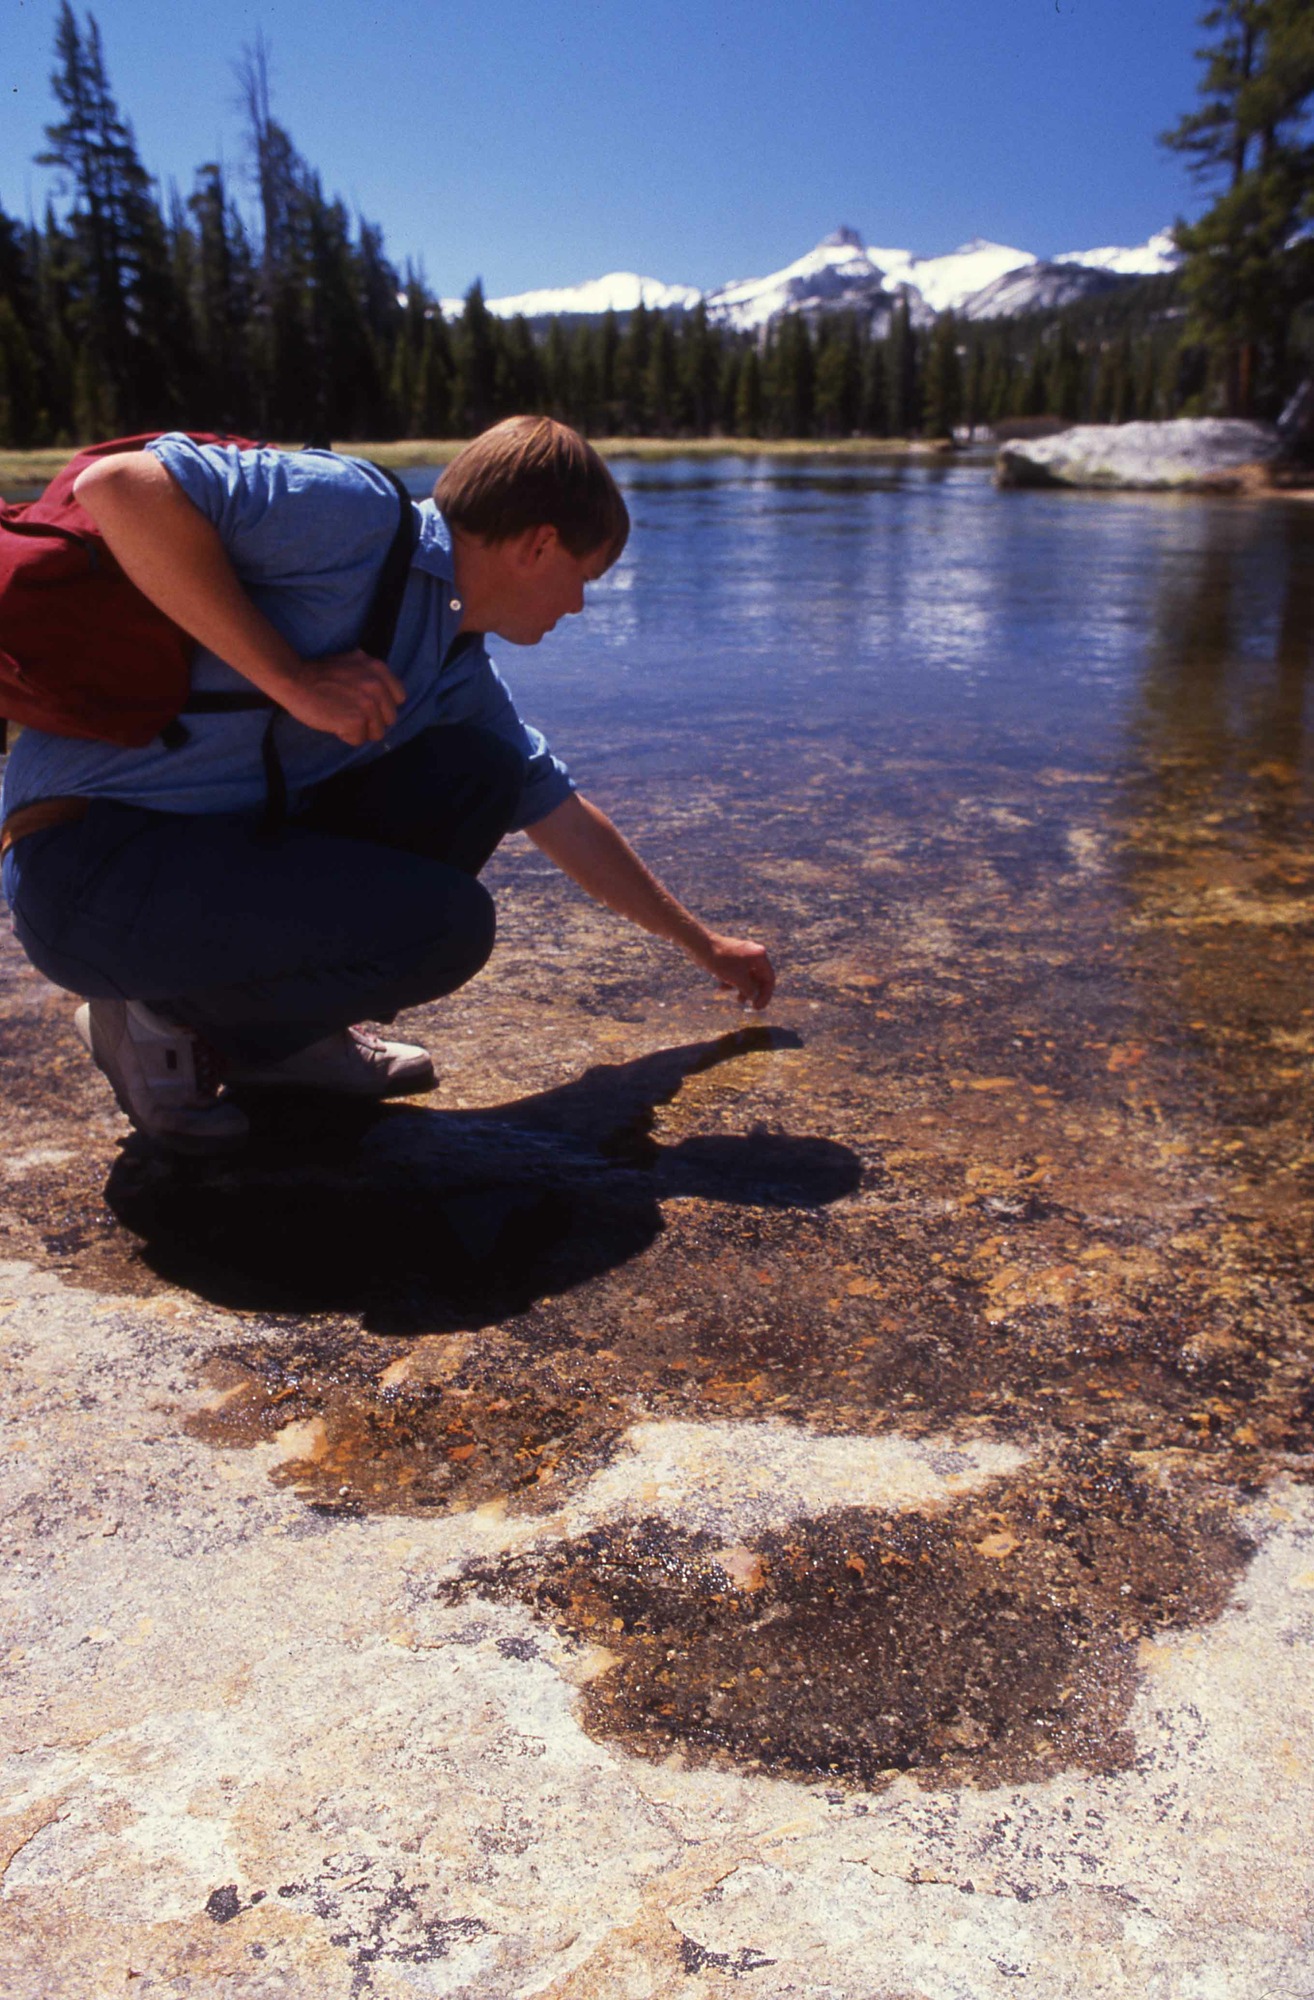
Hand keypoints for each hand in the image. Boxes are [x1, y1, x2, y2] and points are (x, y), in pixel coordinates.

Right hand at [279, 649, 406, 744]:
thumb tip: (383, 690)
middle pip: (390, 718)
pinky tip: (333, 723)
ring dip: (359, 730)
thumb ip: (370, 675)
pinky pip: (359, 740)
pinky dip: (346, 736)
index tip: (365, 704)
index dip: (383, 705)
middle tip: (349, 712)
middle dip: (372, 720)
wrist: (294, 679)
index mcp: (380, 669)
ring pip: (377, 733)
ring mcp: (369, 705)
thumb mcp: (353, 664)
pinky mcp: (356, 721)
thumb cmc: (319, 674)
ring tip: (340, 717)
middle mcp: (378, 686)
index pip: (399, 697)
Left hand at [698, 931, 775, 1010]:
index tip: (758, 1007)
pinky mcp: (731, 957)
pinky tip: (721, 987)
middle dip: (753, 992)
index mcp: (760, 956)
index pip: (769, 979)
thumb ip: (750, 990)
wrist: (700, 946)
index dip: (765, 996)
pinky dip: (732, 982)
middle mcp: (754, 953)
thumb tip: (754, 997)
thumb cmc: (721, 961)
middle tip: (751, 1006)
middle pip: (759, 978)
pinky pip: (737, 973)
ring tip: (737, 999)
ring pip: (747, 977)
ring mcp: (742, 955)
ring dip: (742, 989)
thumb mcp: (739, 979)